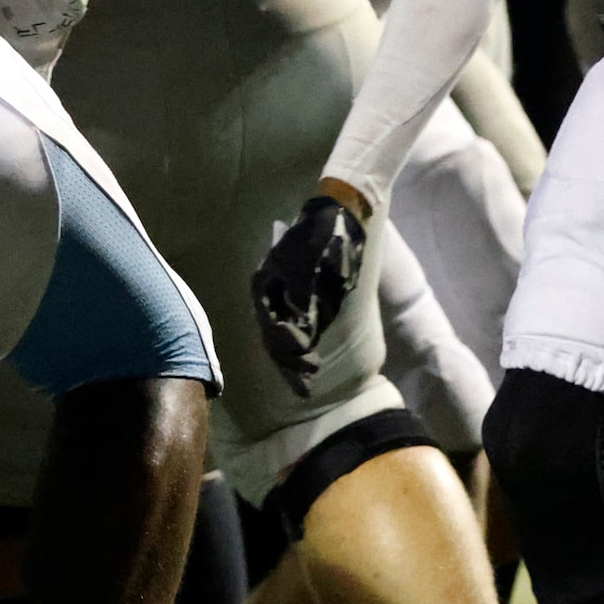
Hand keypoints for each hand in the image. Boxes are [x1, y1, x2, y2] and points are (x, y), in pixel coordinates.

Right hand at [250, 193, 368, 396]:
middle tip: (305, 386)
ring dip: (294, 361)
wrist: (338, 217)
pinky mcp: (305, 301)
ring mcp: (288, 299)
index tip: (303, 365)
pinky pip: (299, 330)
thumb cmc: (319, 238)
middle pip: (275, 338)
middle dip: (289, 364)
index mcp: (265, 288)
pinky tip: (309, 364)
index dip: (286, 350)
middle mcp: (273, 297)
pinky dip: (303, 348)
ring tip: (307, 383)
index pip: (271, 329)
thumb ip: (301, 301)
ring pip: (284, 338)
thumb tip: (302, 335)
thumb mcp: (306, 268)